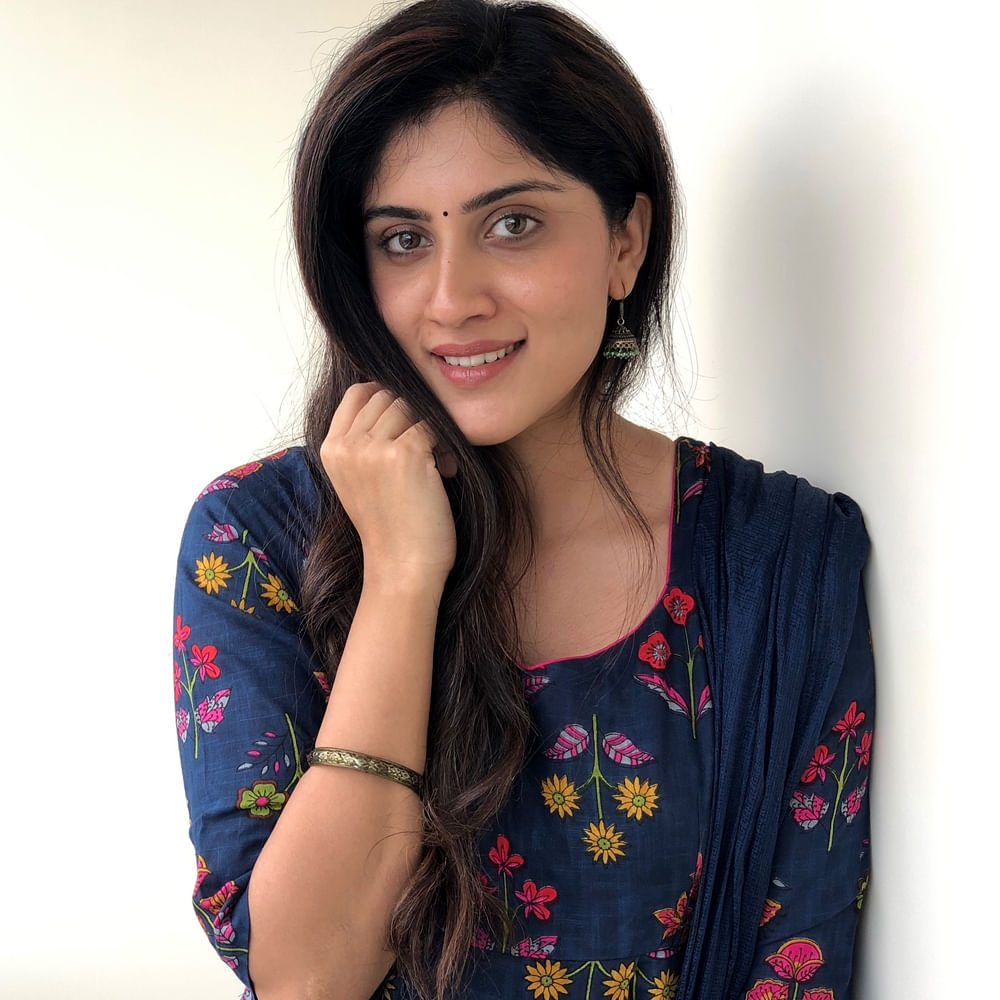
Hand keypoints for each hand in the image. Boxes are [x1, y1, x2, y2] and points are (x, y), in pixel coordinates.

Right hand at [320, 383, 456, 588]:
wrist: (401, 569)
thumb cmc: (390, 527)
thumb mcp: (359, 479)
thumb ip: (364, 442)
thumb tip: (398, 398)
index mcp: (330, 450)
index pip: (359, 392)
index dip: (388, 398)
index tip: (407, 426)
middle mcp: (346, 446)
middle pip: (388, 395)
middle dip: (412, 417)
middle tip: (426, 452)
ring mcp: (372, 449)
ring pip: (411, 407)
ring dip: (430, 431)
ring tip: (436, 465)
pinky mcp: (403, 455)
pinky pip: (433, 425)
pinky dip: (445, 446)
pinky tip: (445, 473)